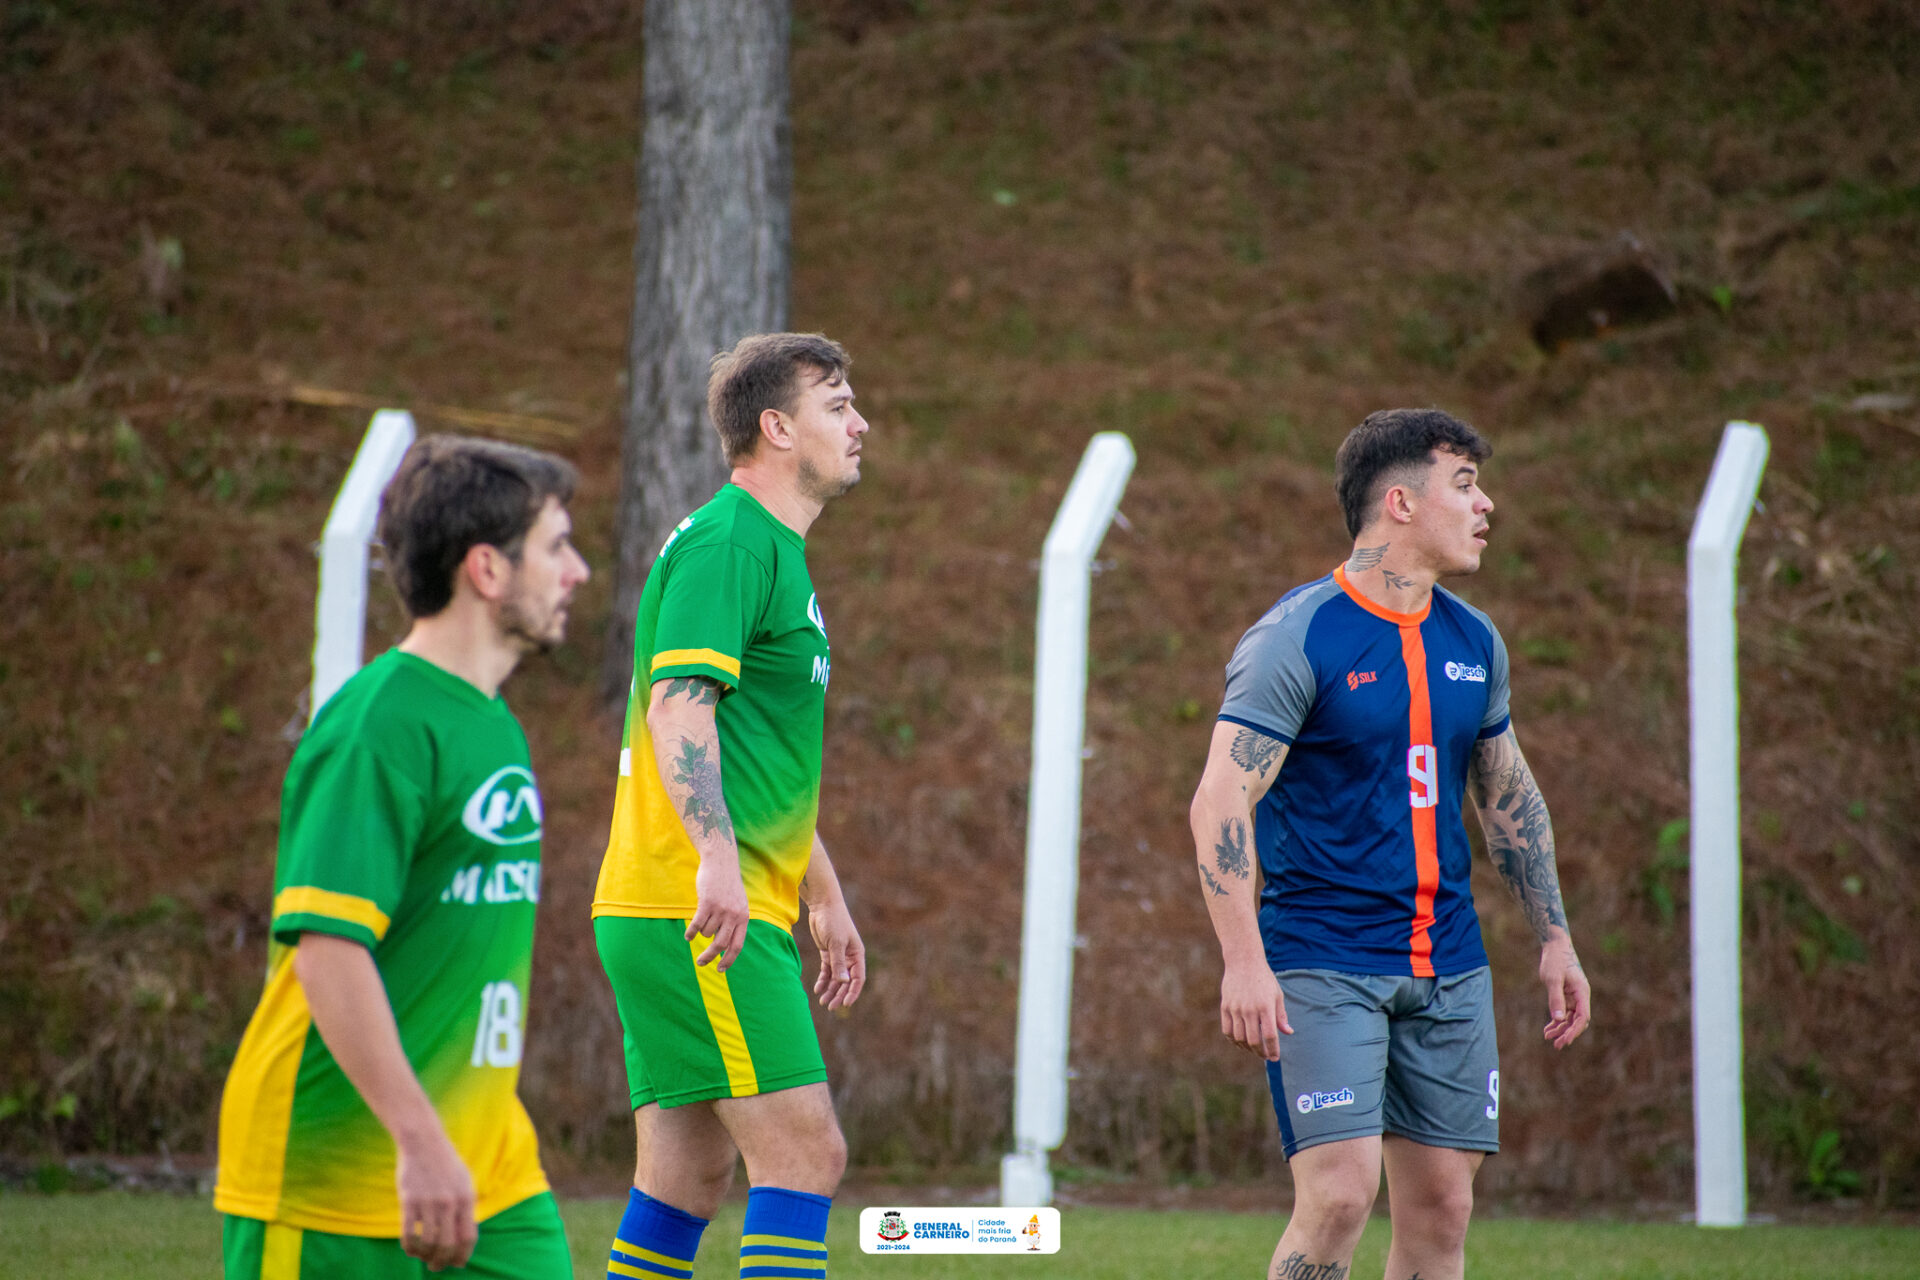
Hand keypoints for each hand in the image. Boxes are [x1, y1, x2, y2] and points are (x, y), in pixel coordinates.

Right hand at [395, 1125, 476, 1270]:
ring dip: (425, 1256)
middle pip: (447, 1245)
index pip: (468, 1237)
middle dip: (442, 1262)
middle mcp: (449, 1202)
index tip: (457, 1263)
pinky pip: (409, 1233)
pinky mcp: (409, 1201)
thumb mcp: (464, 1182)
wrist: (423, 1142)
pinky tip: (410, 1249)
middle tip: (436, 1266)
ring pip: (428, 1242)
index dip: (463, 1255)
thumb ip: (465, 1208)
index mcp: (466, 1198)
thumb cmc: (445, 1163)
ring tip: (423, 1258)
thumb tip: (464, 1239)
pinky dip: (409, 1247)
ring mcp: (428, 1202)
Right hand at [686, 856, 749, 969]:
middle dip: (710, 956)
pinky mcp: (707, 903)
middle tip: (700, 963)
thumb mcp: (738, 903)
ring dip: (701, 932)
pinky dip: (691, 932)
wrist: (721, 861)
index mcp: (743, 917)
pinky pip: (697, 924)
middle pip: (720, 944)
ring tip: (701, 923)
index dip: (729, 960)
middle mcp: (734, 915)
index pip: (737, 945)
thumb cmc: (728, 884)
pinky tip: (688, 936)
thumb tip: (724, 944)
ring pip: (706, 932)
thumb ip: (735, 921)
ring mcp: (721, 909)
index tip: (720, 969)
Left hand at [807, 898, 866, 1010]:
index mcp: (857, 955)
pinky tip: (817, 989)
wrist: (823, 905)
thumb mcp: (836, 943)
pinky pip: (826, 971)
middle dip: (839, 994)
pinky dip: (823, 981)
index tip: (846, 1004)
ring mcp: (838, 956)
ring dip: (830, 990)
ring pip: (836, 978)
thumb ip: (839, 963)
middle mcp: (849, 957)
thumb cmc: (833, 921)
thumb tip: (843, 982)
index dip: (853, 992)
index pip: (858, 979)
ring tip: (822, 1002)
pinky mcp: (827, 953)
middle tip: (830, 1006)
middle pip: (846, 981)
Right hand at [1220, 958, 1290, 1059]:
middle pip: (1254, 1040)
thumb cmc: (1264, 979)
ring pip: (1239, 1038)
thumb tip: (1288, 1032)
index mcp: (1266, 1007)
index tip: (1275, 1057)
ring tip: (1253, 1050)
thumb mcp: (1277, 995)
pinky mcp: (1225, 1006)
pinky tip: (1240, 1042)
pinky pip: (1227, 1030)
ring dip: (1247, 1048)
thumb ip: (1281, 1015)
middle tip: (1265, 1056)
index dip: (1273, 1050)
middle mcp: (1250, 1009)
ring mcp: (1236, 1008)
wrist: (1243, 961)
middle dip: (1260, 1052)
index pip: (1270, 1036)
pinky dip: (1233, 1040)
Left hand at [1539, 934, 1590, 1048]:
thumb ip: (1556, 998)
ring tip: (1548, 1038)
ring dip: (1561, 1029)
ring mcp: (1573, 997)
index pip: (1583, 1016)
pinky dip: (1556, 1021)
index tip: (1565, 1040)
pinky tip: (1548, 1030)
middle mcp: (1580, 996)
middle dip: (1568, 1033)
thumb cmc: (1555, 960)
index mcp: (1582, 992)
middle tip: (1556, 1045)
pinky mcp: (1566, 996)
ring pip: (1570, 1019)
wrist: (1555, 947)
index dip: (1575, 1030)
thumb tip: (1559, 1019)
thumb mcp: (1553, 979)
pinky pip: (1563, 1013)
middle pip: (1577, 1021)